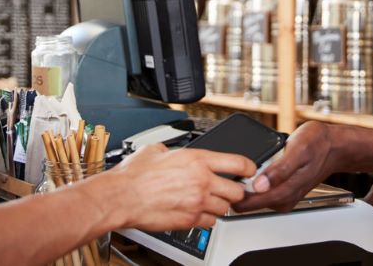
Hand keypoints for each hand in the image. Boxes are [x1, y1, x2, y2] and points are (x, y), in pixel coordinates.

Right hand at [108, 143, 254, 231]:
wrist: (122, 197)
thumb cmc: (134, 175)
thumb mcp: (156, 150)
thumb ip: (173, 151)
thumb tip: (173, 152)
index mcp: (198, 160)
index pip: (238, 163)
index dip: (249, 168)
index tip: (250, 171)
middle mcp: (202, 181)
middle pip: (237, 191)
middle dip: (234, 191)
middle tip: (227, 190)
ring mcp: (197, 203)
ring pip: (224, 209)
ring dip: (219, 206)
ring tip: (207, 202)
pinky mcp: (189, 221)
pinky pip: (209, 223)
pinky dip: (206, 219)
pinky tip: (196, 213)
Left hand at [232, 121, 334, 212]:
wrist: (334, 145)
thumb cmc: (317, 144)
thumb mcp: (297, 150)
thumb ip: (279, 170)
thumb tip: (259, 184)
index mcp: (285, 191)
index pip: (250, 203)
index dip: (233, 194)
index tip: (222, 182)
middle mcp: (284, 198)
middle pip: (250, 203)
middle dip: (236, 191)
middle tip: (225, 174)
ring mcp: (284, 195)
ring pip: (255, 198)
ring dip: (244, 187)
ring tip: (235, 171)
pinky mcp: (284, 190)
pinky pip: (263, 192)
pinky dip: (253, 183)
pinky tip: (249, 171)